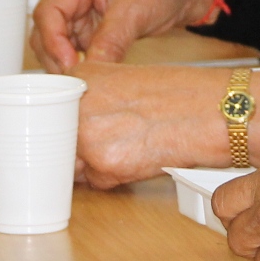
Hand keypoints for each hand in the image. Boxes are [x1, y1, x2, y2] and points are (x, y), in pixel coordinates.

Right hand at [30, 0, 228, 70]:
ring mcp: (83, 7)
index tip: (70, 66)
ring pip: (61, 42)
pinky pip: (80, 47)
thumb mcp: (135, 10)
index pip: (47, 12)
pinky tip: (93, 76)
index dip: (53, 42)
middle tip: (74, 82)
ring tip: (84, 82)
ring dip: (70, 62)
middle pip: (47, 29)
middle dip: (58, 56)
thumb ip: (109, 41)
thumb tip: (89, 73)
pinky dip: (85, 62)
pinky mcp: (96, 24)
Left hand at [74, 62, 259, 188]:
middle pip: (56, 141)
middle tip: (110, 142)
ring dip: (95, 164)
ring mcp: (87, 136)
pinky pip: (96, 182)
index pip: (50, 112)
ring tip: (129, 146)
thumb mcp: (124, 80)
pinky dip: (114, 178)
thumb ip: (91, 99)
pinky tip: (138, 158)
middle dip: (77, 149)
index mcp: (79, 77)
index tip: (70, 133)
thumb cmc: (178, 94)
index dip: (63, 127)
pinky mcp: (104, 165)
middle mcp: (76, 104)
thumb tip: (70, 126)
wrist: (209, 110)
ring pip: (73, 165)